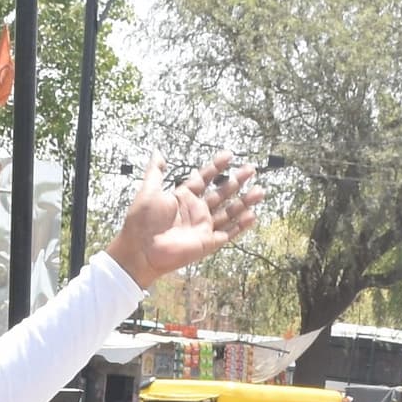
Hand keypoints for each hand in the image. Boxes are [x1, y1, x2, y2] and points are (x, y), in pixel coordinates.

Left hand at [101, 153, 263, 286]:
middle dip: (237, 181)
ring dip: (244, 202)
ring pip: (229, 212)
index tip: (229, 154)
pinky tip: (253, 215)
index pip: (204, 178)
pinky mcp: (207, 243)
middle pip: (221, 193)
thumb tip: (157, 152)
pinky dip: (241, 225)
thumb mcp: (149, 190)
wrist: (141, 250)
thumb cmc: (141, 221)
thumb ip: (155, 172)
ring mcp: (203, 227)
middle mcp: (196, 211)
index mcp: (183, 197)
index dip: (216, 166)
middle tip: (251, 169)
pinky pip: (228, 233)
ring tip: (260, 190)